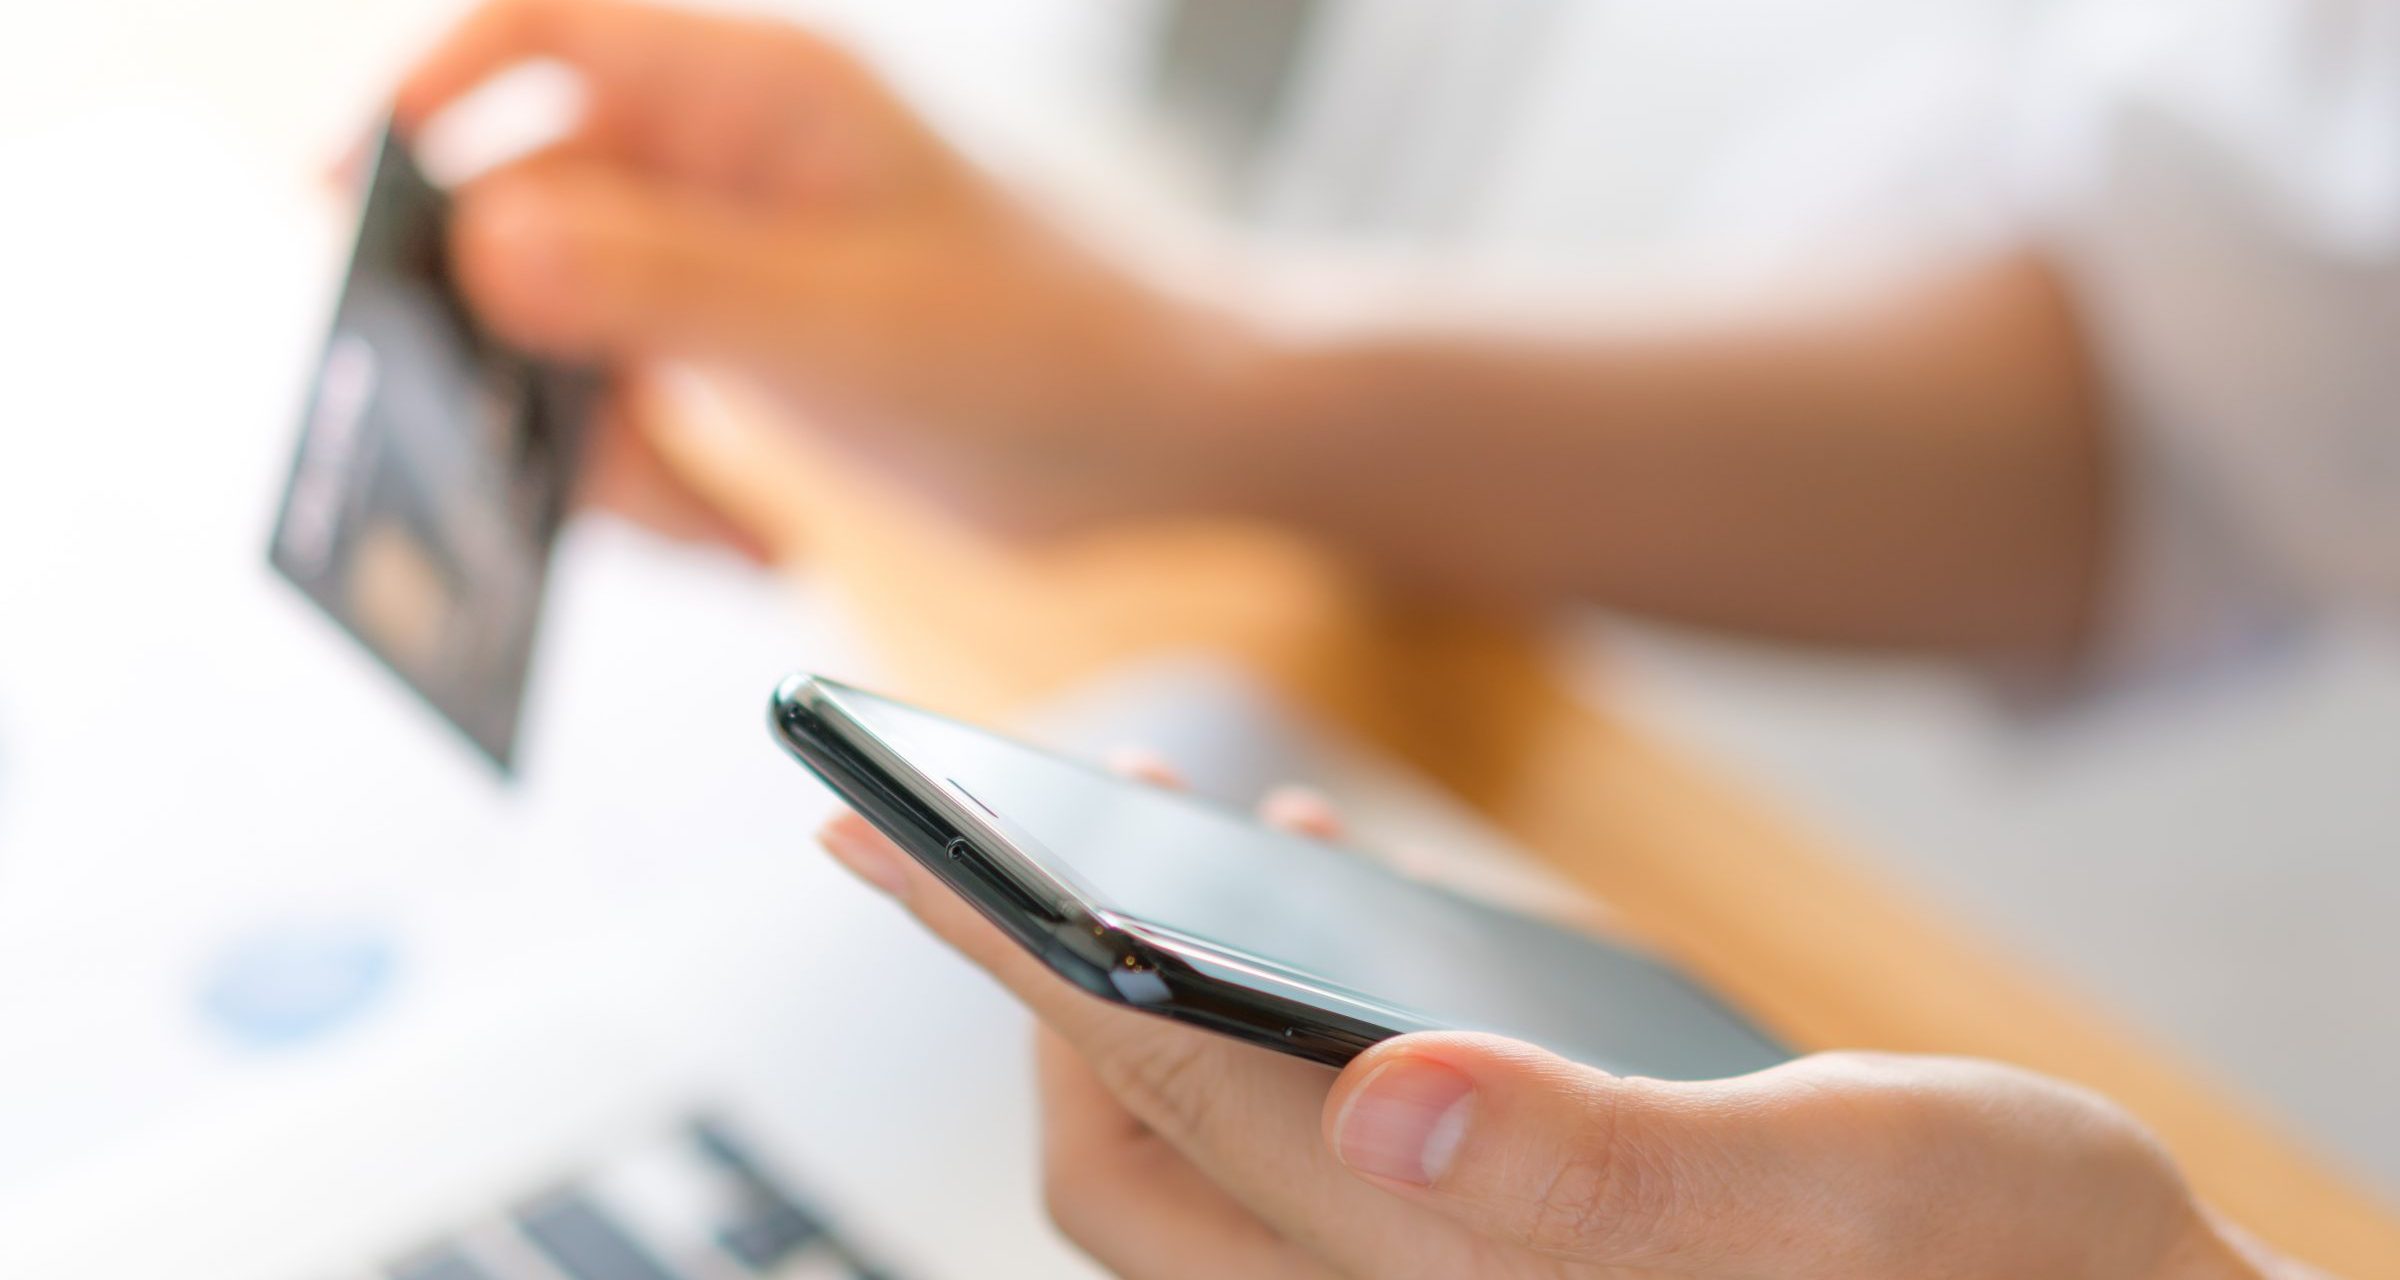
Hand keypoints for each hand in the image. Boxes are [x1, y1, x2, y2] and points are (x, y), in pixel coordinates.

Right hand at [393, 0, 1251, 551]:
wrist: (1172, 439)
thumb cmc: (1055, 347)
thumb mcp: (853, 325)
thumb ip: (671, 284)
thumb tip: (481, 244)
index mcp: (755, 91)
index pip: (539, 34)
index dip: (422, 95)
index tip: (345, 206)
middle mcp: (723, 159)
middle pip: (523, 203)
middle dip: (503, 335)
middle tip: (493, 444)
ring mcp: (727, 258)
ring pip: (564, 330)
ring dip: (587, 437)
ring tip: (696, 524)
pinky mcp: (745, 351)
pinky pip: (629, 403)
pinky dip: (650, 481)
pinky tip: (735, 540)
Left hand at [814, 761, 2303, 1279]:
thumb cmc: (2019, 1269)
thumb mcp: (1856, 1191)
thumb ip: (1612, 1168)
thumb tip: (1391, 1095)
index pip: (1171, 1115)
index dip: (1013, 961)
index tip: (888, 830)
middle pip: (1128, 1166)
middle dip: (1031, 984)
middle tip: (965, 818)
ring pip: (1194, 1167)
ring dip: (1131, 994)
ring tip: (1135, 817)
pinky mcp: (1489, 1263)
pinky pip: (1300, 1157)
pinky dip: (1253, 1025)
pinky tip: (1310, 893)